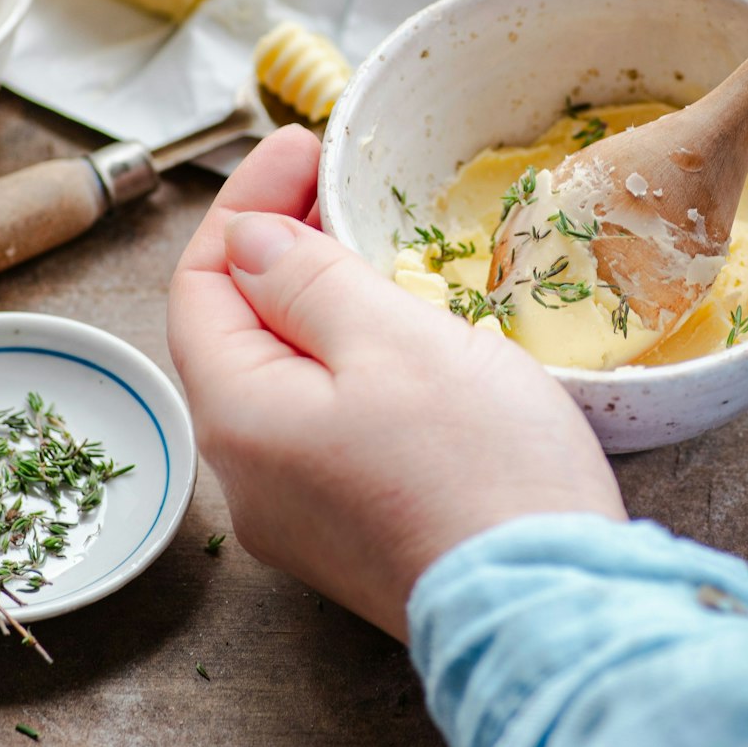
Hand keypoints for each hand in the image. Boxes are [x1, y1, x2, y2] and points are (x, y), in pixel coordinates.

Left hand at [168, 126, 625, 640]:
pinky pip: (323, 424)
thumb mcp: (390, 339)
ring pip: (283, 378)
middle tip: (337, 184)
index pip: (202, 284)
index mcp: (240, 417)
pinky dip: (346, 362)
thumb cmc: (476, 467)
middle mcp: (249, 475)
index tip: (302, 146)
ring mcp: (299, 511)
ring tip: (370, 247)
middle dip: (279, 248)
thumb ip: (307, 280)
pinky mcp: (350, 529)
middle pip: (235, 332)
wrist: (546, 600)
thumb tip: (249, 240)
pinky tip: (398, 337)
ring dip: (315, 303)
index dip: (246, 203)